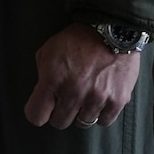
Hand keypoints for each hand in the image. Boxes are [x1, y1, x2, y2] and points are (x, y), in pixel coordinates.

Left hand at [22, 22, 141, 128]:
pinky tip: (100, 100)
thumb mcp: (49, 50)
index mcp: (53, 79)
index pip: (36, 115)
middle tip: (66, 100)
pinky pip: (104, 121)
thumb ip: (42, 74)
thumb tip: (44, 94)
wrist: (113, 30)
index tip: (43, 108)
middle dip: (60, 112)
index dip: (38, 112)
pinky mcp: (117, 101)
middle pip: (59, 122)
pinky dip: (101, 113)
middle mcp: (74, 92)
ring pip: (82, 122)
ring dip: (82, 112)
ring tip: (86, 95)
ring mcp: (97, 98)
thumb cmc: (78, 39)